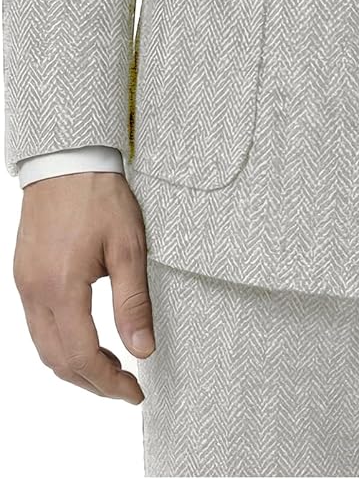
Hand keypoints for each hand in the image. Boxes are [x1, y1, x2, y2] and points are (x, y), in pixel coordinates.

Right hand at [13, 171, 153, 403]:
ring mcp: (25, 285)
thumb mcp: (129, 246)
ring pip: (44, 347)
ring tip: (109, 369)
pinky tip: (85, 340)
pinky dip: (60, 344)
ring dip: (74, 367)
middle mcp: (35, 293)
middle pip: (58, 361)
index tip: (133, 390)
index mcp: (62, 288)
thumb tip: (142, 349)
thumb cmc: (99, 196)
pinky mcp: (24, 275)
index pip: (82, 357)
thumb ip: (133, 302)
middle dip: (92, 382)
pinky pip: (37, 325)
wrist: (67, 160)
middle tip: (124, 386)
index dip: (108, 382)